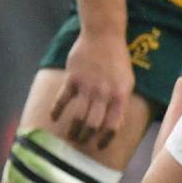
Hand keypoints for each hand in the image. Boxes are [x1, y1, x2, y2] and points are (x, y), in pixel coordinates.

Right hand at [49, 30, 135, 151]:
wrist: (104, 36)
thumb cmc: (118, 60)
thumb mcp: (127, 81)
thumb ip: (120, 101)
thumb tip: (113, 123)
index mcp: (120, 96)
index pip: (114, 125)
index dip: (105, 139)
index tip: (99, 146)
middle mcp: (104, 94)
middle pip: (93, 125)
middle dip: (85, 137)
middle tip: (80, 141)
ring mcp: (88, 86)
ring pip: (78, 116)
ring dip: (72, 129)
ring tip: (70, 135)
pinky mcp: (73, 79)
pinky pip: (62, 100)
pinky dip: (57, 111)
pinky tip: (54, 118)